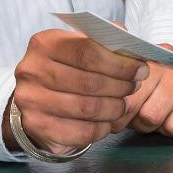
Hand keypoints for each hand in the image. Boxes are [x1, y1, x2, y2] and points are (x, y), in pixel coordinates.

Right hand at [5, 28, 146, 153]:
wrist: (33, 97)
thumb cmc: (64, 68)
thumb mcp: (77, 45)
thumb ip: (102, 40)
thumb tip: (128, 40)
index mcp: (45, 44)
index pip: (88, 52)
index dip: (119, 63)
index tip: (140, 69)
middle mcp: (32, 71)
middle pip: (89, 82)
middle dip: (120, 86)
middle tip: (134, 87)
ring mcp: (31, 101)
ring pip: (87, 108)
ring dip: (113, 108)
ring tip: (122, 105)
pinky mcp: (37, 127)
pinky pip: (80, 132)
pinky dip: (101, 129)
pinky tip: (106, 122)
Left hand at [122, 44, 172, 136]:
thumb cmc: (155, 89)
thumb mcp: (133, 86)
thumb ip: (117, 94)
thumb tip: (102, 115)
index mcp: (145, 57)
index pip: (121, 89)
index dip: (118, 110)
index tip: (118, 116)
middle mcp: (168, 63)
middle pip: (135, 106)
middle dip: (136, 120)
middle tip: (141, 115)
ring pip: (153, 117)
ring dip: (153, 125)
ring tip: (158, 114)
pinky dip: (171, 128)